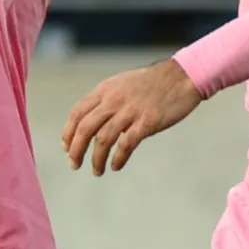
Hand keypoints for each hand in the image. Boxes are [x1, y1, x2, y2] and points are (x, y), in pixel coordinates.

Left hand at [61, 59, 204, 175]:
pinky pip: (126, 144)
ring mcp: (130, 111)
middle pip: (85, 128)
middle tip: (74, 164)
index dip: (68, 133)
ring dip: (96, 159)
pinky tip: (115, 166)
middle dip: (76, 149)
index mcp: (105, 90)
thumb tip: (92, 120)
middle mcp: (114, 100)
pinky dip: (118, 158)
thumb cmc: (152, 83)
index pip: (78, 113)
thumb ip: (106, 100)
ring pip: (103, 139)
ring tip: (97, 171)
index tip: (66, 148)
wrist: (181, 77)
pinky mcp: (147, 122)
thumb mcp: (122, 84)